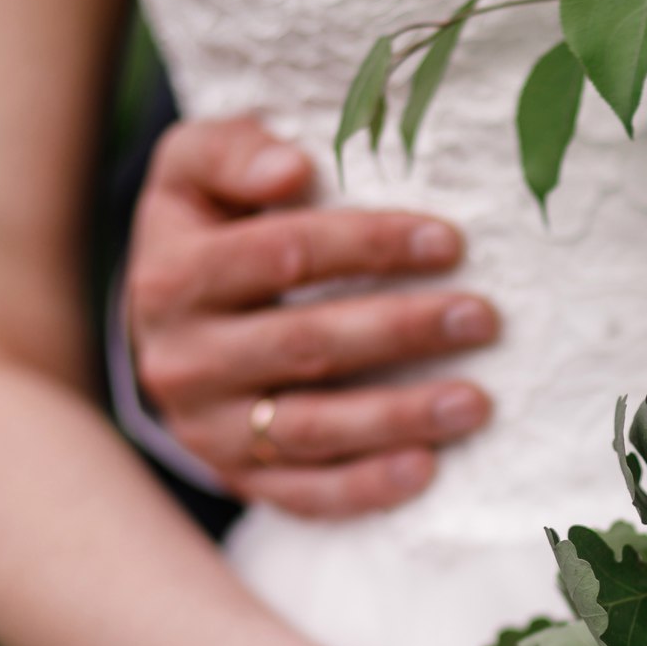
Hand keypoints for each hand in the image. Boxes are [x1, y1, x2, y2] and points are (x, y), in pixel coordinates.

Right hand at [125, 116, 502, 516]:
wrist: (164, 323)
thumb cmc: (208, 226)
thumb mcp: (195, 170)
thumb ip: (232, 151)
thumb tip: (290, 167)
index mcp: (172, 274)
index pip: (281, 256)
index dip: (367, 246)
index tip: (449, 241)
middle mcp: (182, 358)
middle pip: (305, 344)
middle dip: (402, 330)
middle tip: (482, 318)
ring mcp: (208, 427)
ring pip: (311, 427)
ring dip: (399, 416)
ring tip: (475, 402)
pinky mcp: (238, 477)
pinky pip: (305, 494)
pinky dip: (366, 486)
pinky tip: (426, 469)